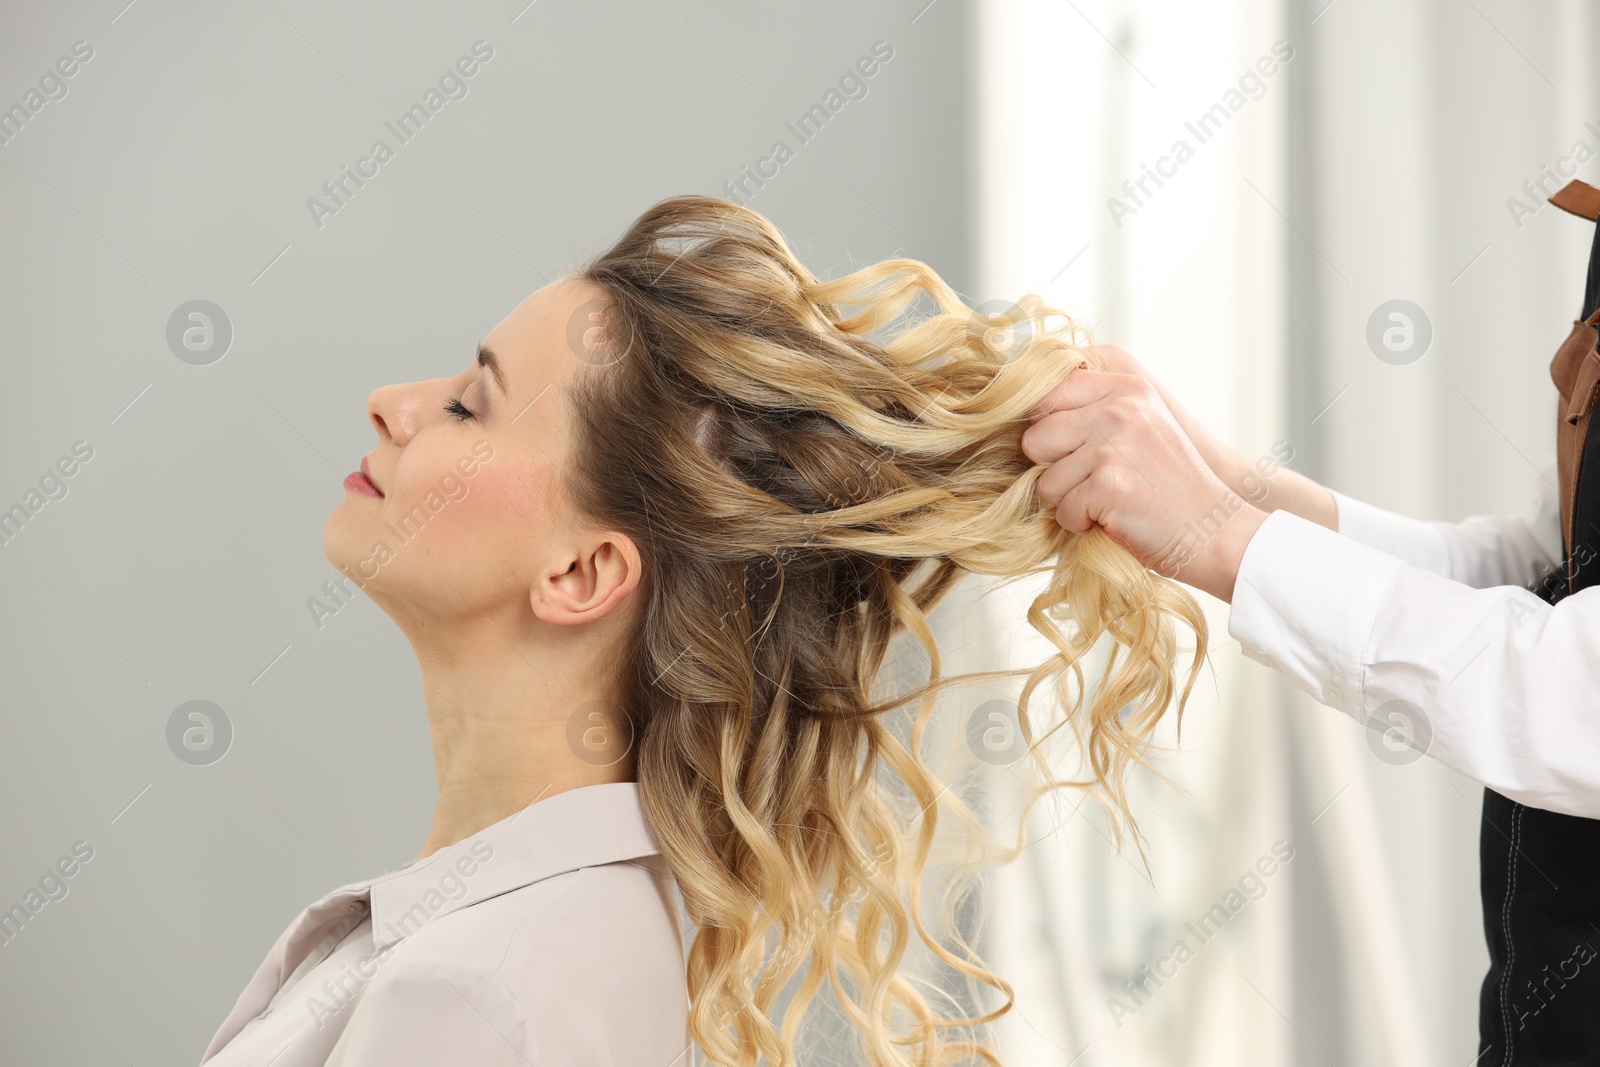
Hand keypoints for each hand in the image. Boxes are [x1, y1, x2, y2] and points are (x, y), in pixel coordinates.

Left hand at [1021, 367, 1266, 601]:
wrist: (1214, 531)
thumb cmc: (1169, 486)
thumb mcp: (1142, 425)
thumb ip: (1095, 409)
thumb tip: (1027, 409)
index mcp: (1127, 387)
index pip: (1050, 390)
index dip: (1047, 426)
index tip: (1070, 449)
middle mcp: (1122, 409)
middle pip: (1036, 437)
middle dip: (1054, 468)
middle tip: (1095, 481)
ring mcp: (1115, 445)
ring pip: (1045, 479)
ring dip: (1070, 501)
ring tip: (1110, 501)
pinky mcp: (1109, 484)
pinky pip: (1063, 510)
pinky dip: (1083, 524)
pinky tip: (1117, 519)